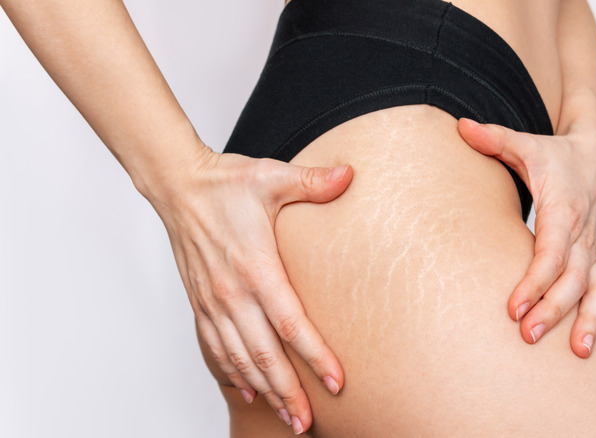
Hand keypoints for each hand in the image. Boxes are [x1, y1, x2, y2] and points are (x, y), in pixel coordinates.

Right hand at [141, 144, 352, 433]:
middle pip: (264, 354)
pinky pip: (214, 348)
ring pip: (239, 358)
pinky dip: (230, 374)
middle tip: (307, 422)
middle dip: (288, 392)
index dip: (314, 356)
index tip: (335, 382)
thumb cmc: (226, 183)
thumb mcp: (273, 176)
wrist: (177, 186)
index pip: (290, 323)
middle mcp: (232, 292)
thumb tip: (350, 174)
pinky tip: (246, 392)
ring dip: (263, 391)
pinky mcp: (200, 303)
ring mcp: (213, 301)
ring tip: (285, 416)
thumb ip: (312, 182)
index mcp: (256, 267)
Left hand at [457, 118, 595, 357]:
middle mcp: (584, 235)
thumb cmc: (556, 155)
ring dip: (591, 322)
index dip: (535, 280)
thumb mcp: (525, 144)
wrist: (594, 156)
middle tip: (528, 336)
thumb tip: (461, 126)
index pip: (551, 251)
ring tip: (579, 353)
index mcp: (565, 209)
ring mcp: (594, 251)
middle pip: (572, 278)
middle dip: (553, 309)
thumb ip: (493, 139)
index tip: (514, 306)